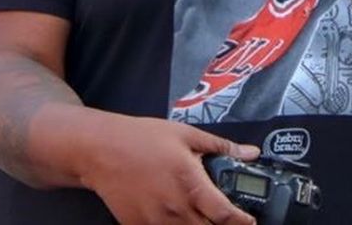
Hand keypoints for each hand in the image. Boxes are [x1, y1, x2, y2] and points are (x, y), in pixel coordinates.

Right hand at [80, 114, 258, 224]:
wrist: (100, 149)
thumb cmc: (142, 138)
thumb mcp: (185, 134)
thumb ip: (221, 147)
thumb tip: (251, 152)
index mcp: (191, 183)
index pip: (225, 216)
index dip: (242, 222)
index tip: (249, 221)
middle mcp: (175, 207)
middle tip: (221, 216)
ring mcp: (156, 221)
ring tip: (196, 212)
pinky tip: (173, 214)